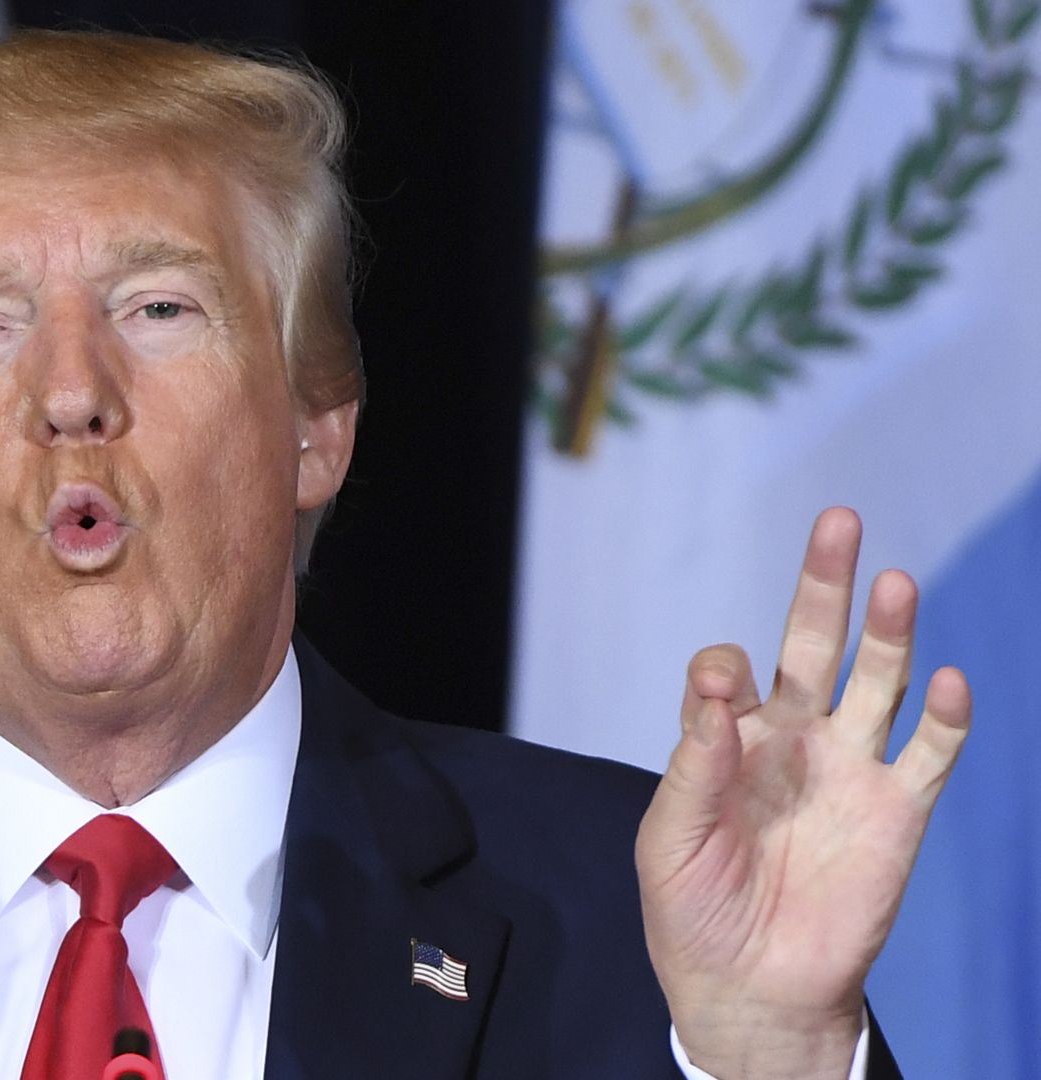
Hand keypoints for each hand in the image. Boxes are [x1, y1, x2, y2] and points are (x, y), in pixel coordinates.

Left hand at [636, 507, 970, 1079]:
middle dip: (824, 584)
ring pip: (877, 683)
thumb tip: (721, 693)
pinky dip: (943, 717)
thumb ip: (694, 766)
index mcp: (728, 739)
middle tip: (838, 521)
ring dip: (888, 633)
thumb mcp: (669, 839)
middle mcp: (793, 739)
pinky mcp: (896, 812)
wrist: (749, 987)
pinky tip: (947, 678)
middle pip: (813, 644)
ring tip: (895, 582)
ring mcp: (848, 770)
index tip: (720, 688)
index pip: (730, 669)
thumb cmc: (693, 909)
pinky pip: (928, 755)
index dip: (724, 668)